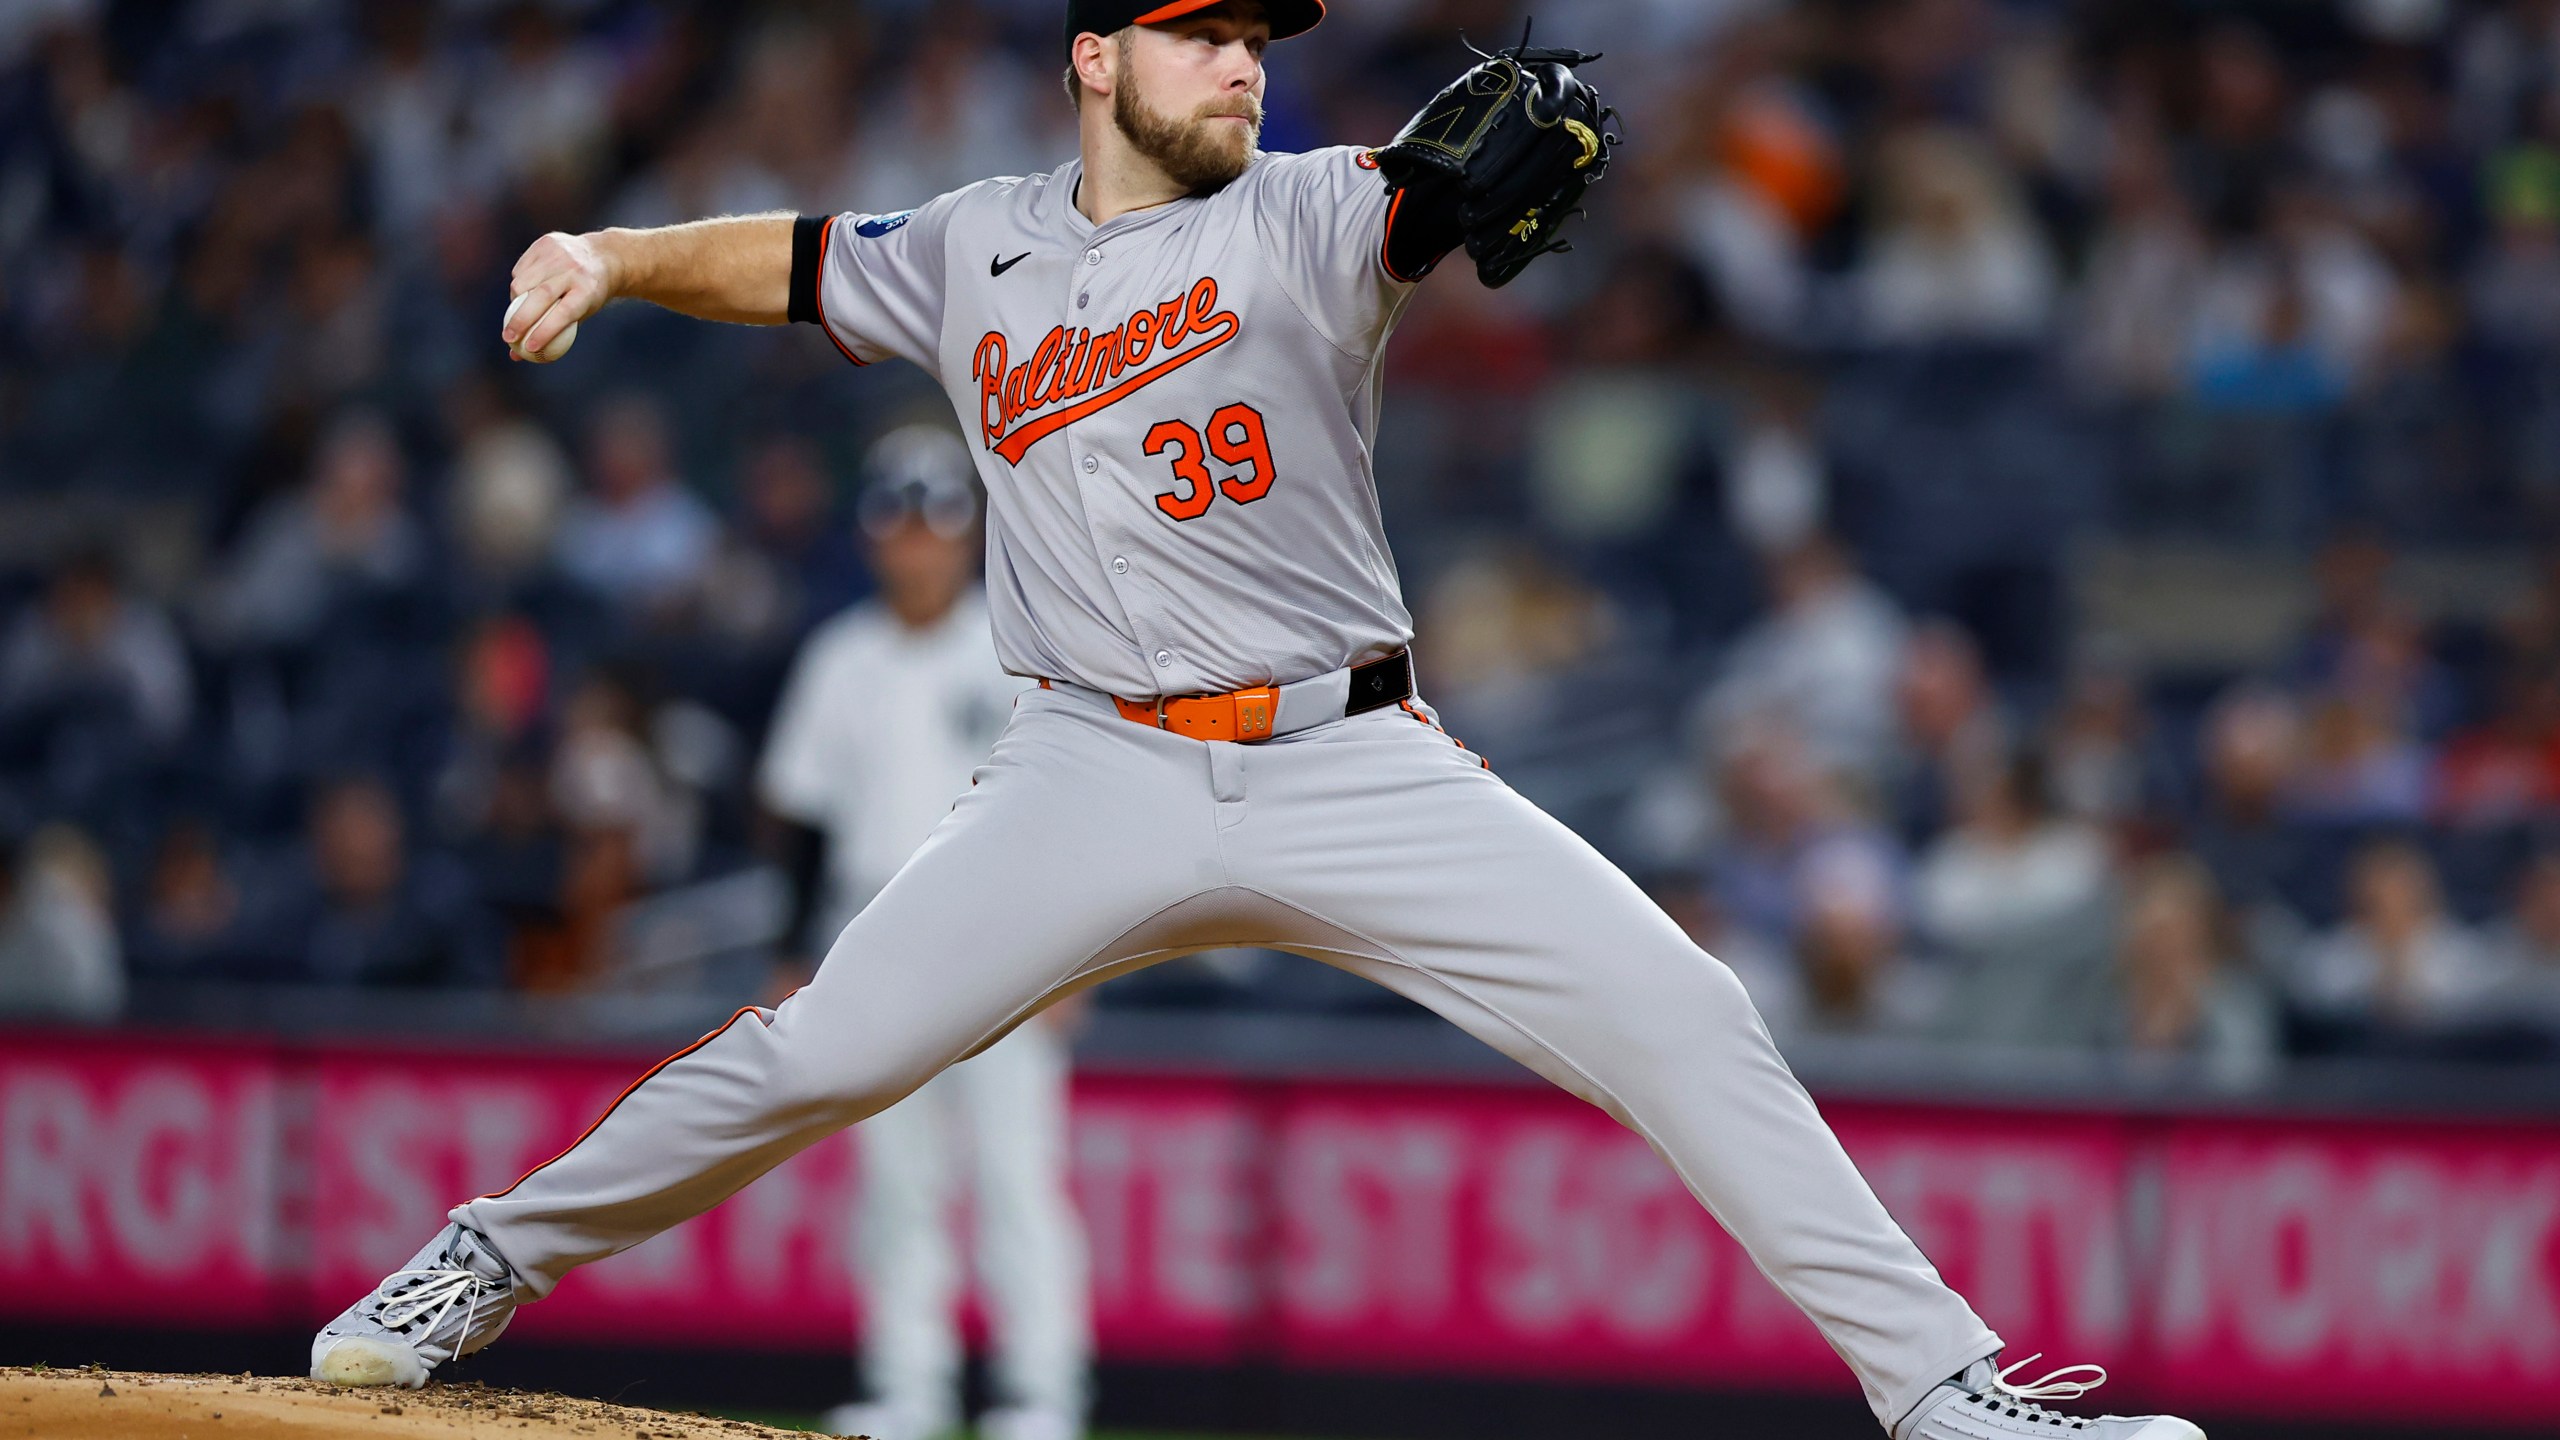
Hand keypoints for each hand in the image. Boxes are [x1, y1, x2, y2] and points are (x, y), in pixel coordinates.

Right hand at [504, 230, 612, 358]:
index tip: (529, 348)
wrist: (604, 257)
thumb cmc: (589, 295)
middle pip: (540, 296)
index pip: (563, 313)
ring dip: (515, 301)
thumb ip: (552, 334)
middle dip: (520, 320)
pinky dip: (519, 283)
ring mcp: (559, 253)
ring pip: (524, 281)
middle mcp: (574, 269)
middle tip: (508, 337)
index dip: (545, 331)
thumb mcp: (581, 315)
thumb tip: (516, 356)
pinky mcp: (546, 243)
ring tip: (515, 315)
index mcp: (588, 290)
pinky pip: (522, 269)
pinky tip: (522, 292)